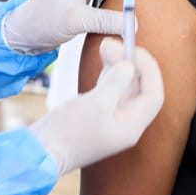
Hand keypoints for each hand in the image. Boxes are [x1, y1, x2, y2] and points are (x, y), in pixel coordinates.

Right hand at [29, 38, 163, 175]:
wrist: (42, 151)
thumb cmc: (69, 132)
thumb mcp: (96, 104)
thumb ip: (116, 82)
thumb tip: (129, 64)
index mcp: (132, 126)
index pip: (153, 95)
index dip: (149, 70)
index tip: (135, 51)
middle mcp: (125, 124)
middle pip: (138, 89)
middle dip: (130, 64)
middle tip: (116, 43)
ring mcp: (109, 119)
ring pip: (122, 87)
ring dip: (118, 65)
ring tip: (107, 45)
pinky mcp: (95, 114)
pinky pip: (109, 90)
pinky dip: (108, 73)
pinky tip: (104, 59)